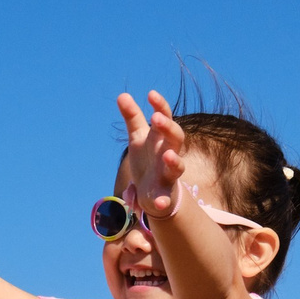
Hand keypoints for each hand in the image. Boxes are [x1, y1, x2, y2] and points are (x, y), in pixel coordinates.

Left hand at [117, 91, 188, 216]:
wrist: (152, 191)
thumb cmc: (148, 159)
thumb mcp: (138, 137)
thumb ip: (132, 117)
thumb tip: (122, 95)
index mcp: (162, 138)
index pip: (165, 117)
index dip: (160, 106)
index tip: (150, 94)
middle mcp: (169, 153)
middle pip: (176, 138)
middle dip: (168, 128)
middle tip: (156, 118)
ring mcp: (168, 174)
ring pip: (177, 166)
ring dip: (174, 161)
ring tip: (167, 156)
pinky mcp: (164, 194)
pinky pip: (166, 197)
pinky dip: (164, 201)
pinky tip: (160, 204)